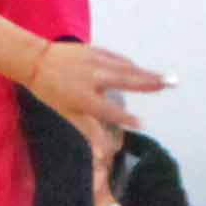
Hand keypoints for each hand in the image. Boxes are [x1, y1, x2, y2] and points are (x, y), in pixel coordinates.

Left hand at [25, 38, 166, 137]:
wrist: (36, 60)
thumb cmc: (52, 92)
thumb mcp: (67, 113)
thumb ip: (89, 130)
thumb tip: (103, 154)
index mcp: (82, 96)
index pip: (107, 110)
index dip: (123, 117)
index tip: (141, 124)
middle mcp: (91, 77)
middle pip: (124, 81)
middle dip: (147, 83)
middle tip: (168, 85)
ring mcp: (94, 61)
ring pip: (125, 68)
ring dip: (146, 73)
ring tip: (166, 79)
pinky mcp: (95, 50)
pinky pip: (117, 59)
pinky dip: (131, 66)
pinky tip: (143, 71)